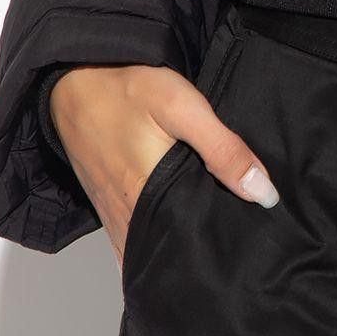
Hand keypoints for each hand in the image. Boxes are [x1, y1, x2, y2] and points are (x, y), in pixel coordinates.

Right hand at [48, 64, 279, 269]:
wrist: (73, 78)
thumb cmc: (127, 89)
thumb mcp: (183, 109)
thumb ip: (224, 151)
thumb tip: (264, 194)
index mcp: (146, 198)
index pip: (186, 247)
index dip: (215, 255)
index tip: (246, 257)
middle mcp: (125, 215)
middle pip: (168, 252)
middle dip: (199, 256)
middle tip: (237, 254)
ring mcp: (112, 212)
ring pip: (148, 248)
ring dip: (175, 250)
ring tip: (212, 247)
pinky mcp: (106, 203)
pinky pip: (132, 236)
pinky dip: (154, 240)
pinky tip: (177, 233)